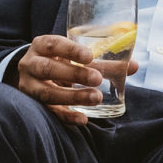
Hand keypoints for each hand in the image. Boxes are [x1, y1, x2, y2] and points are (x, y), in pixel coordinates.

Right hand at [16, 33, 137, 125]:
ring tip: (95, 98)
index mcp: (42, 46)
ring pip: (47, 93)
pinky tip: (83, 118)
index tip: (89, 56)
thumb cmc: (59, 61)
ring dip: (72, 96)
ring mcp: (29, 86)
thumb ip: (101, 61)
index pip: (53, 44)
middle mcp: (31, 64)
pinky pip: (49, 111)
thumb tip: (133, 66)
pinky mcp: (33, 105)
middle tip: (97, 79)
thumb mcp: (74, 57)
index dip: (70, 50)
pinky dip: (66, 116)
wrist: (32, 75)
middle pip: (48, 69)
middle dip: (74, 74)